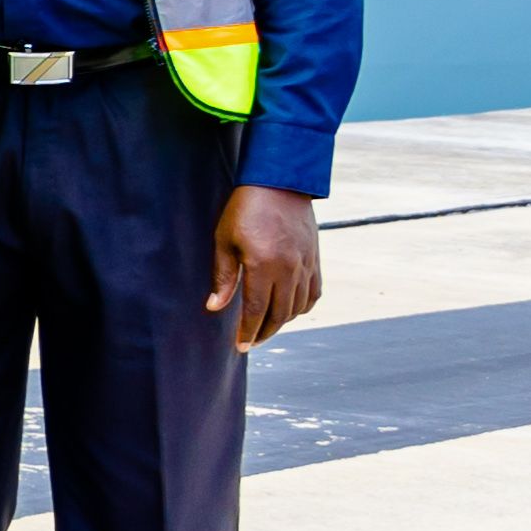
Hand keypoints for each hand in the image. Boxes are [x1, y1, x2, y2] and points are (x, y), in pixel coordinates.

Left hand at [208, 185, 324, 350]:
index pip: (257, 311)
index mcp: (264, 266)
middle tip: (250, 342)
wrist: (280, 183)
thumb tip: (215, 307)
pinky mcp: (315, 260)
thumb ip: (223, 277)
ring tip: (265, 327)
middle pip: (279, 315)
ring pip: (298, 308)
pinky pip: (313, 294)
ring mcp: (306, 266)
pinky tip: (289, 310)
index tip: (240, 347)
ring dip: (282, 322)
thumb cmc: (245, 210)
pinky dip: (302, 307)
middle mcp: (289, 270)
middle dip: (264, 333)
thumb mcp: (224, 241)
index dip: (248, 332)